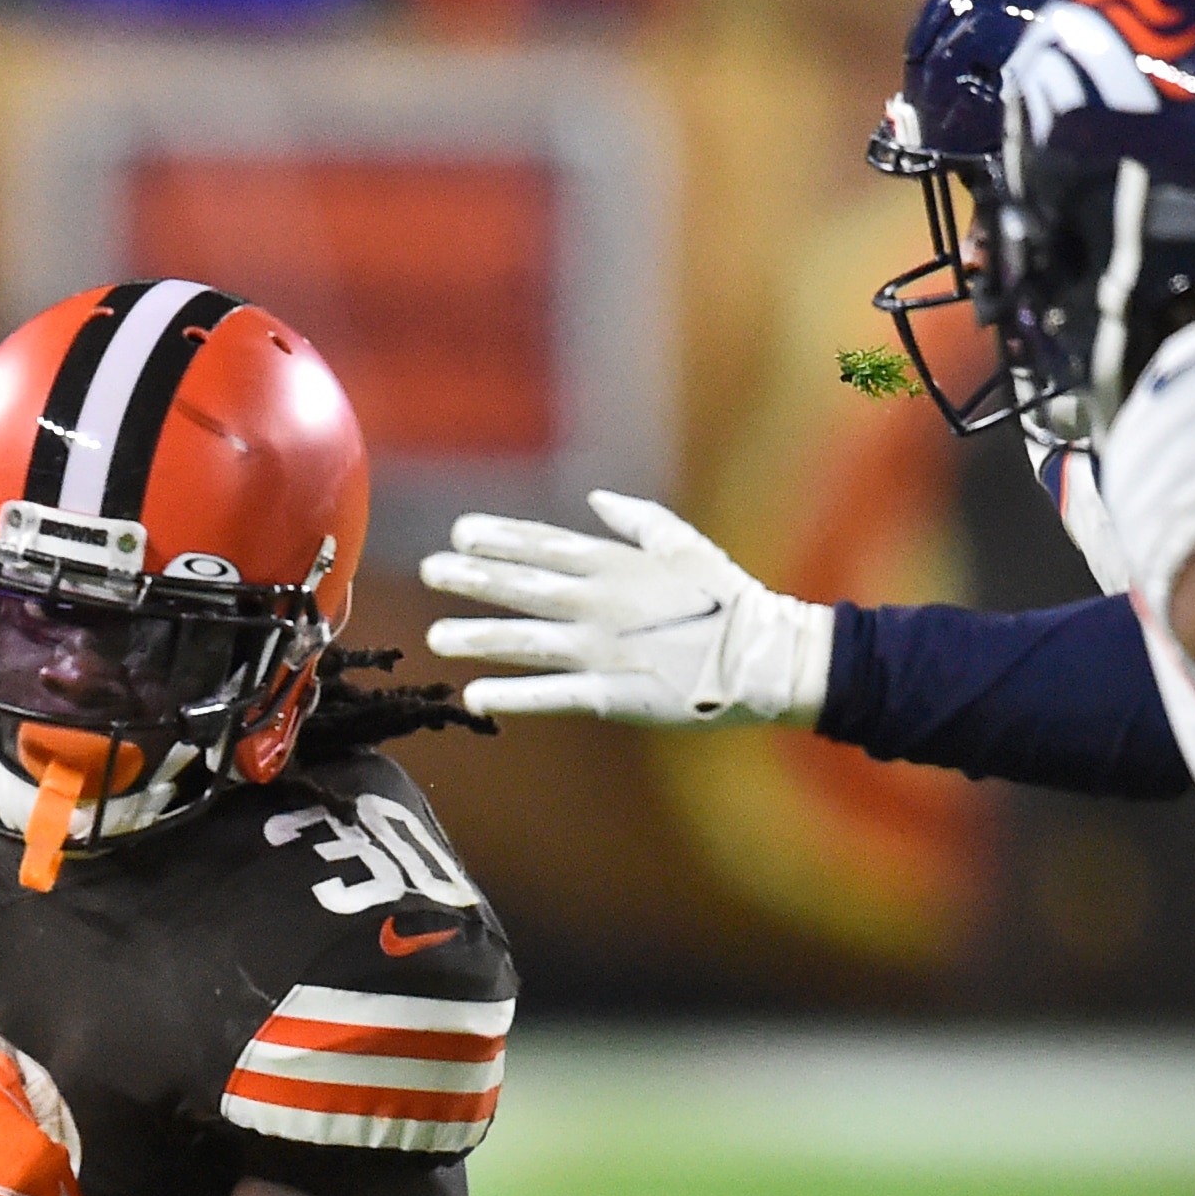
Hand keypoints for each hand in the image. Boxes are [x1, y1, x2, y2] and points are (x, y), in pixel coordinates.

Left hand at [420, 491, 837, 725]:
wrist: (764, 657)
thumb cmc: (727, 598)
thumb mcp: (683, 542)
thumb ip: (635, 519)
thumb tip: (596, 499)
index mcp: (616, 566)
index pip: (545, 547)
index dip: (500, 539)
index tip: (460, 533)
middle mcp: (601, 604)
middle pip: (525, 587)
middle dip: (474, 578)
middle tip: (430, 571)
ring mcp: (604, 650)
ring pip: (528, 641)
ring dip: (479, 638)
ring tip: (435, 638)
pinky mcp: (614, 695)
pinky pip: (554, 695)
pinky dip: (514, 696)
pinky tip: (476, 696)